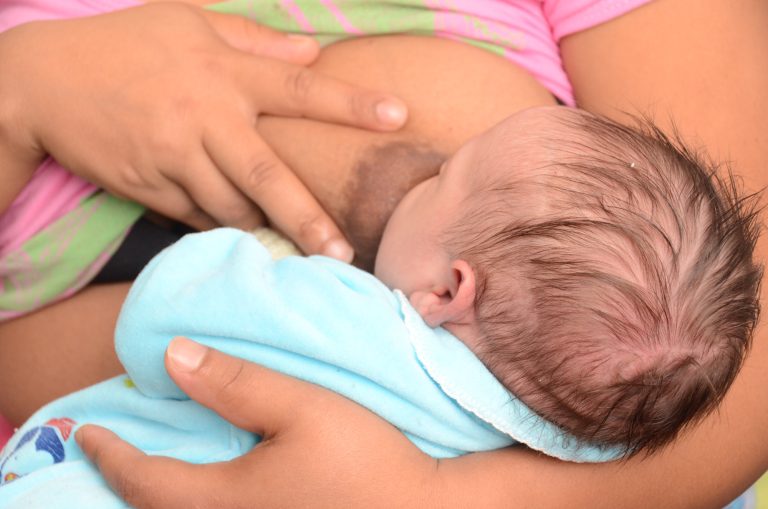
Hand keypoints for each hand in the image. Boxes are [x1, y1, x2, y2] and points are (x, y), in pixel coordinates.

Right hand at [0, 4, 407, 258]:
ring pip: (230, 206)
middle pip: (267, 174)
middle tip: (342, 254)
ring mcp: (173, 156)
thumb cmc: (126, 45)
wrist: (41, 81)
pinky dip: (217, 224)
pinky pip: (195, 216)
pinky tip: (234, 230)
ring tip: (292, 246)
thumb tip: (313, 52)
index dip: (349, 103)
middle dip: (308, 218)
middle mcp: (204, 116)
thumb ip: (255, 40)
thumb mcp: (190, 22)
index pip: (298, 87)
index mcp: (223, 70)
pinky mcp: (148, 187)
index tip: (397, 116)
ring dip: (262, 227)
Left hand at [76, 338, 437, 507]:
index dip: (110, 454)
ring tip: (154, 463)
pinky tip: (213, 481)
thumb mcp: (303, 408)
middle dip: (127, 480)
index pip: (144, 480)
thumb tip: (174, 357)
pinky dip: (195, 498)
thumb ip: (238, 383)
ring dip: (160, 492)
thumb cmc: (364, 460)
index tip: (86, 431)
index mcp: (224, 499)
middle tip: (113, 449)